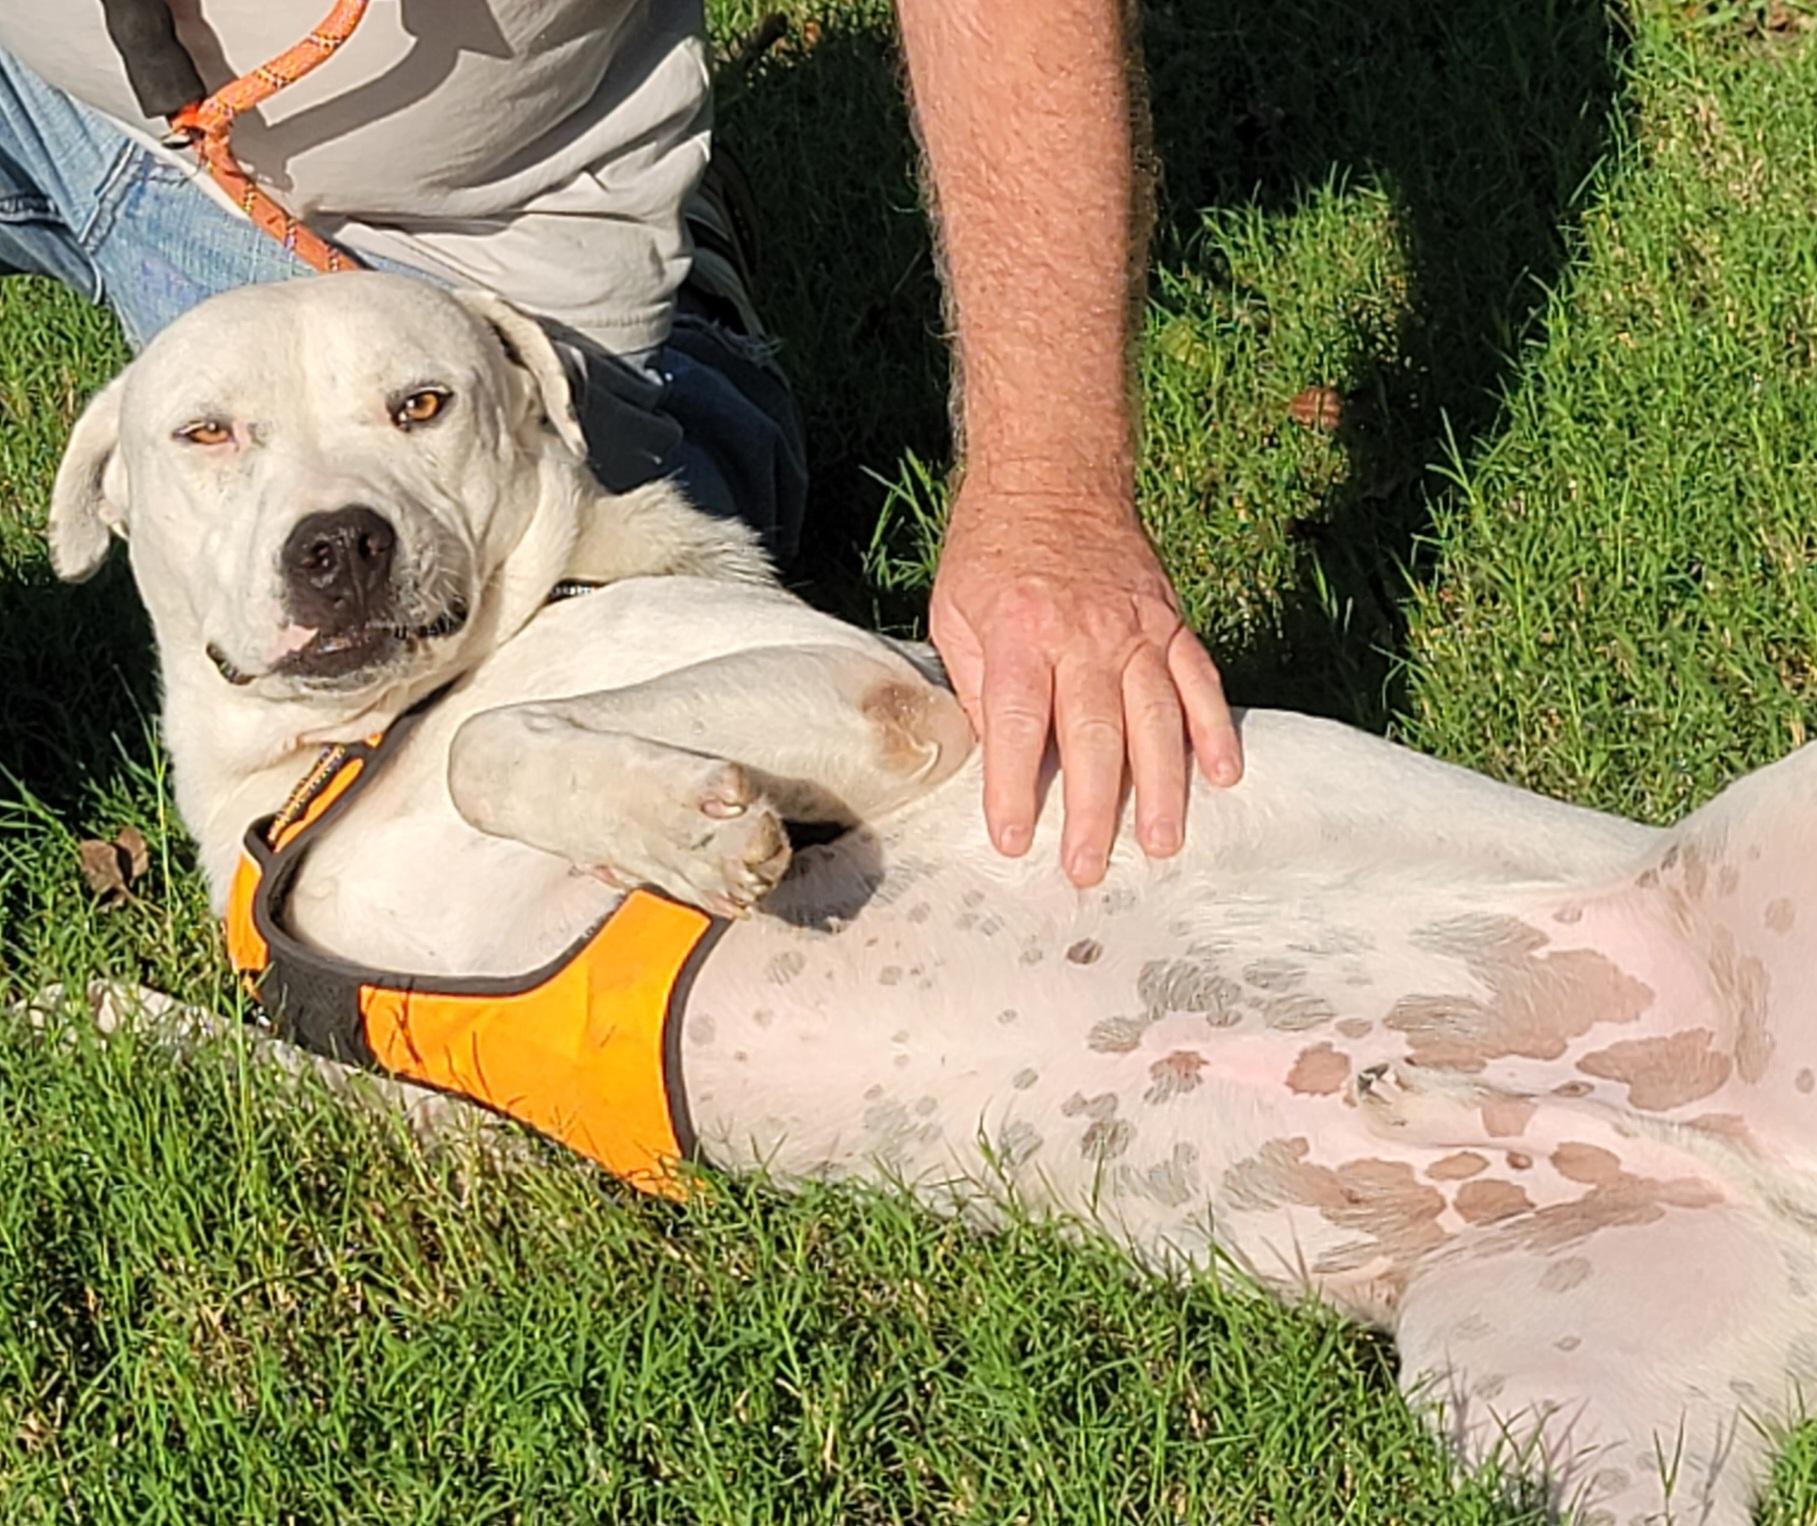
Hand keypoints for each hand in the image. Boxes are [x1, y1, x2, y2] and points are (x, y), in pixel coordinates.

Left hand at [929, 484, 1243, 887]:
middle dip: (1091, 810)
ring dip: (1160, 787)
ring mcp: (1137, 628)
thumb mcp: (954, 612)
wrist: (1052, 472)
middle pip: (1091, 735)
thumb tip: (991, 760)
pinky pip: (1201, 680)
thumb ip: (973, 686)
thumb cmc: (991, 550)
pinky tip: (1224, 775)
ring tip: (1160, 843)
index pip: (1015, 724)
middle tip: (1089, 869)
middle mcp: (1084, 634)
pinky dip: (1215, 728)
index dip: (1013, 787)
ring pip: (1155, 718)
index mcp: (1018, 633)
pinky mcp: (1171, 620)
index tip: (1014, 841)